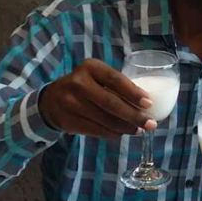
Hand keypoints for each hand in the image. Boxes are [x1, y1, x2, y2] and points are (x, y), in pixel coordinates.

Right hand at [38, 59, 155, 138]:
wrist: (51, 100)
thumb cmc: (85, 86)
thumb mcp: (96, 76)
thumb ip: (116, 85)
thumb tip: (146, 105)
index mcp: (90, 67)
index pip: (115, 79)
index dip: (133, 92)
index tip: (149, 104)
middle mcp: (78, 82)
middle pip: (111, 103)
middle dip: (134, 116)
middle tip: (150, 124)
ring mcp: (70, 102)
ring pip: (104, 119)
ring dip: (125, 127)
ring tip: (138, 130)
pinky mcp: (67, 120)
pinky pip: (96, 130)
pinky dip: (112, 133)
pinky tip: (121, 133)